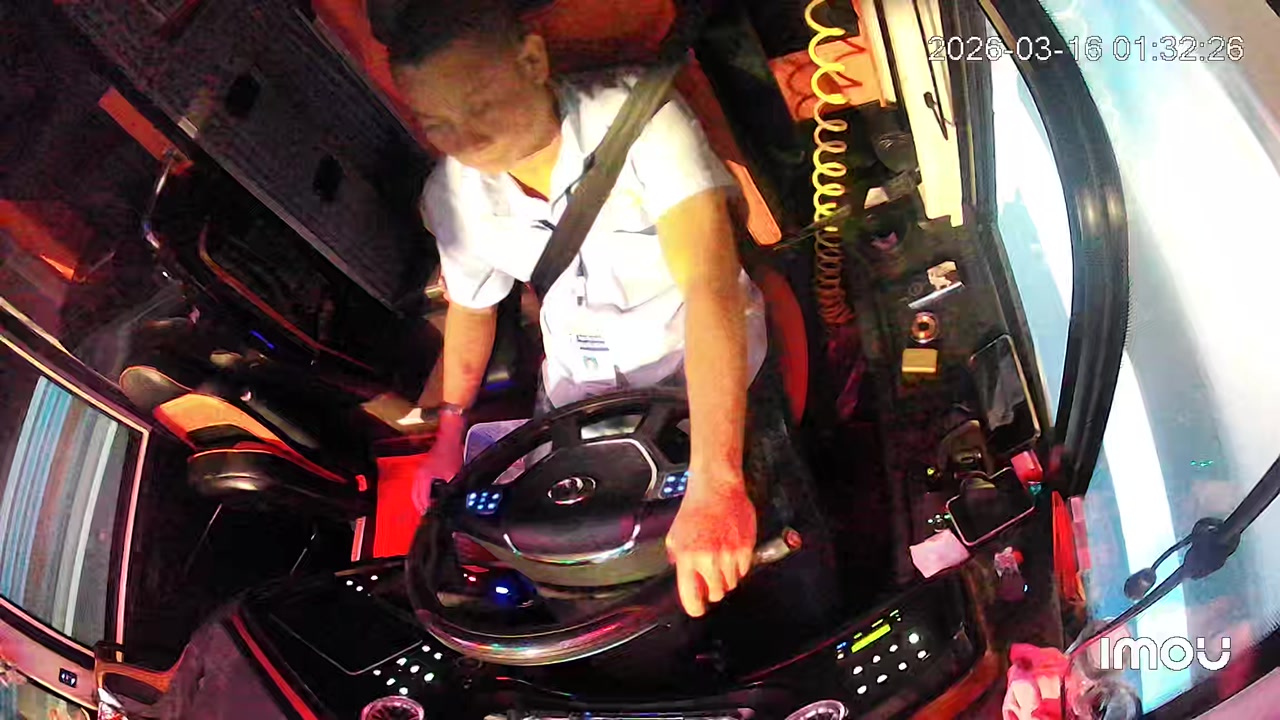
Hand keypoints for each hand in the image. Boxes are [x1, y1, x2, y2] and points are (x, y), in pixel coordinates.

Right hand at [411, 414, 465, 513]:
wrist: (448, 439)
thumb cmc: (450, 452)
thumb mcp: (453, 475)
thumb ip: (451, 489)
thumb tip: (453, 501)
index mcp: (423, 477)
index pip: (421, 498)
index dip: (426, 509)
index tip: (429, 515)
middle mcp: (418, 474)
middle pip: (414, 496)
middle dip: (420, 506)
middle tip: (426, 514)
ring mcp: (420, 471)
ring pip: (415, 490)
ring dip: (420, 499)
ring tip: (426, 507)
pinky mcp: (423, 469)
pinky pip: (418, 484)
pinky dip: (421, 491)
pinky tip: (428, 495)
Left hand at [665, 467, 756, 616]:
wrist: (717, 488)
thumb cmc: (695, 509)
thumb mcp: (675, 536)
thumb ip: (678, 561)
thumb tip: (685, 579)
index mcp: (687, 558)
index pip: (693, 599)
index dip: (696, 607)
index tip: (698, 607)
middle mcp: (708, 560)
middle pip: (716, 594)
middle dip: (713, 588)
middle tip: (710, 575)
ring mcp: (729, 555)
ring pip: (731, 583)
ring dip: (726, 577)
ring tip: (720, 558)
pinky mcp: (745, 549)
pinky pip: (744, 571)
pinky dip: (738, 566)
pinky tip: (731, 551)